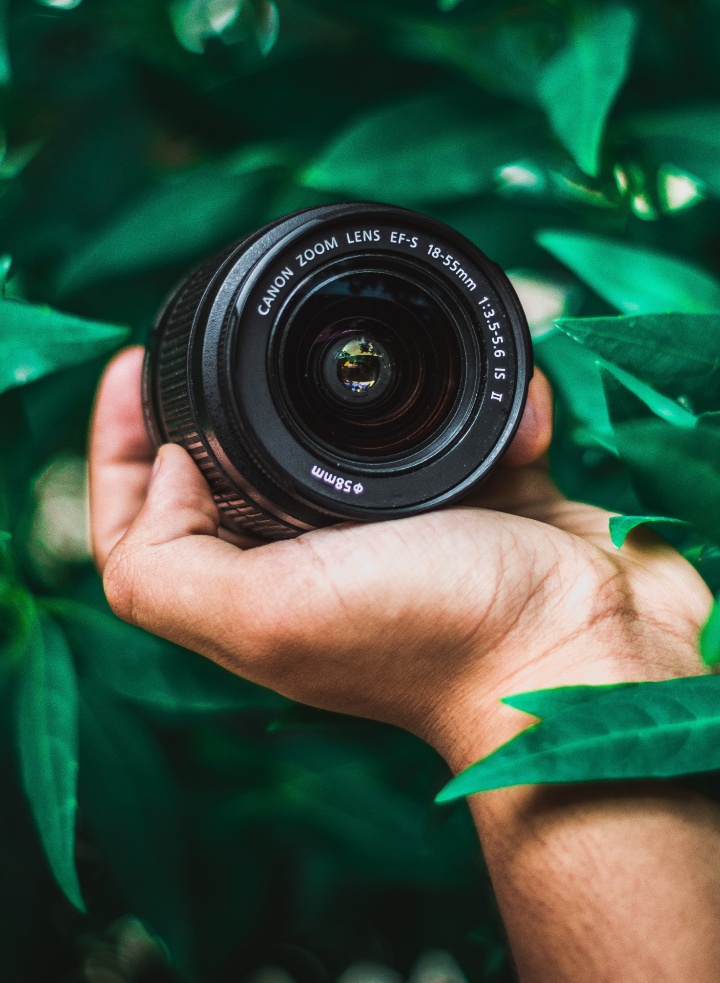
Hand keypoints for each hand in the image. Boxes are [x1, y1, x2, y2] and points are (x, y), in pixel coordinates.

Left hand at [89, 347, 710, 769]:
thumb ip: (170, 561)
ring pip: (352, 438)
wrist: (589, 653)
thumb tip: (167, 461)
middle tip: (230, 329)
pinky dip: (481, 404)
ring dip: (366, 386)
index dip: (119, 443)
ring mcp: (404, 531)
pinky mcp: (485, 503)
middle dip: (225, 395)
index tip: (135, 361)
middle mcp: (321, 562)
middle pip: (238, 468)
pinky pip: (464, 431)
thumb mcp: (269, 615)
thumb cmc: (438, 636)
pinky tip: (507, 396)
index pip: (148, 519)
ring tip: (379, 339)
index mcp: (259, 588)